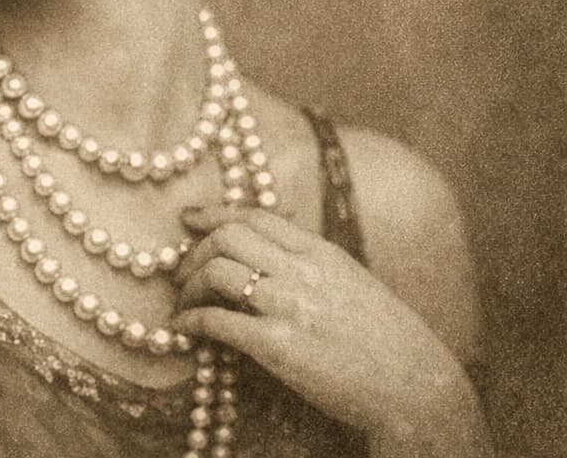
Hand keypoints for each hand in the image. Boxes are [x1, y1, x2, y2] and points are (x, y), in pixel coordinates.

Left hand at [171, 206, 480, 448]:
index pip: (256, 215)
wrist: (417, 386)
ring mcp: (289, 305)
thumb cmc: (387, 339)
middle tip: (181, 271)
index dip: (214, 213)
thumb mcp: (351, 281)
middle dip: (195, 250)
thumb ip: (311, 261)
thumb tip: (272, 247)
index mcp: (320, 252)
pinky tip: (184, 330)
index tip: (189, 219)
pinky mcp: (279, 346)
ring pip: (217, 271)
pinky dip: (191, 322)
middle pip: (228, 236)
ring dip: (189, 285)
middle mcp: (302, 270)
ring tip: (183, 303)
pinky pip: (218, 322)